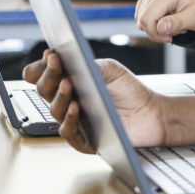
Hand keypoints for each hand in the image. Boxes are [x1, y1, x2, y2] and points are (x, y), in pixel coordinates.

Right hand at [23, 49, 166, 152]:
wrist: (151, 112)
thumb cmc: (129, 91)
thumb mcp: (110, 70)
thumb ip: (89, 65)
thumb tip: (70, 61)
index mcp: (70, 84)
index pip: (44, 76)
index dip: (43, 66)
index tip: (51, 54)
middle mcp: (67, 103)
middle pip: (45, 90)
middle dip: (49, 75)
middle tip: (55, 62)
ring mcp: (74, 122)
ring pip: (54, 110)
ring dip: (59, 95)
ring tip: (68, 83)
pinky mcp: (84, 140)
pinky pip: (68, 131)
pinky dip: (69, 118)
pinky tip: (75, 106)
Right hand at [136, 0, 194, 42]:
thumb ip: (178, 23)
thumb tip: (160, 28)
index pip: (147, 18)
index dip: (155, 34)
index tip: (170, 38)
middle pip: (142, 19)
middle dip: (158, 30)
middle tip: (178, 29)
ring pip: (140, 18)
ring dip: (157, 26)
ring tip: (175, 22)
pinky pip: (142, 15)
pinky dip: (155, 21)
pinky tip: (170, 18)